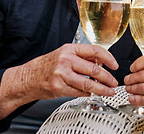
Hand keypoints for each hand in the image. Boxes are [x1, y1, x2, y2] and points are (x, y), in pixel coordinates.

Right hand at [0, 44, 118, 120]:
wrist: (28, 77)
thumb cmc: (48, 65)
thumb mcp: (65, 53)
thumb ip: (82, 56)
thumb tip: (101, 61)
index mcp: (70, 49)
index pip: (95, 50)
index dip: (108, 58)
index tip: (114, 65)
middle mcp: (66, 60)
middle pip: (94, 68)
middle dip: (107, 77)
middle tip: (114, 82)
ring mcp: (62, 74)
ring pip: (88, 83)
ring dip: (101, 88)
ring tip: (108, 91)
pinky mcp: (58, 87)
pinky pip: (78, 92)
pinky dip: (87, 93)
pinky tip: (91, 93)